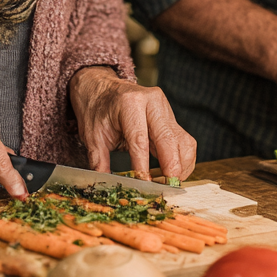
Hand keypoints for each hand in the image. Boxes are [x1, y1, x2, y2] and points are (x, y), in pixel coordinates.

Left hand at [69, 66, 196, 180]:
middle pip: (169, 139)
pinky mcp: (171, 117)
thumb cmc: (96, 110)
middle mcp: (153, 102)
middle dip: (171, 167)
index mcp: (130, 103)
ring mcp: (165, 108)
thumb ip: (99, 161)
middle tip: (166, 189)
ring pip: (183, 141)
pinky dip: (182, 160)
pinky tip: (171, 173)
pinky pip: (184, 141)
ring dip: (180, 165)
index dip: (143, 165)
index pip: (140, 138)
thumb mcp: (92, 135)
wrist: (102, 88)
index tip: (144, 184)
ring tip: (168, 183)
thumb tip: (106, 187)